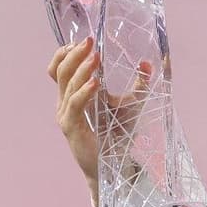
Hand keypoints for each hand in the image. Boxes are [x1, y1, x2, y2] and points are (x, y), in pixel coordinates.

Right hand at [47, 37, 151, 204]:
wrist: (114, 165)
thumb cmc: (119, 133)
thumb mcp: (132, 104)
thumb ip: (139, 85)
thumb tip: (147, 63)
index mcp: (74, 94)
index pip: (59, 68)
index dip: (66, 52)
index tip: (84, 41)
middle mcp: (66, 102)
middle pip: (61, 71)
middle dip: (74, 54)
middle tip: (90, 42)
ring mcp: (66, 114)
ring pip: (66, 84)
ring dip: (81, 69)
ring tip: (95, 58)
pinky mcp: (71, 128)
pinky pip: (74, 105)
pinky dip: (84, 92)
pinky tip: (96, 83)